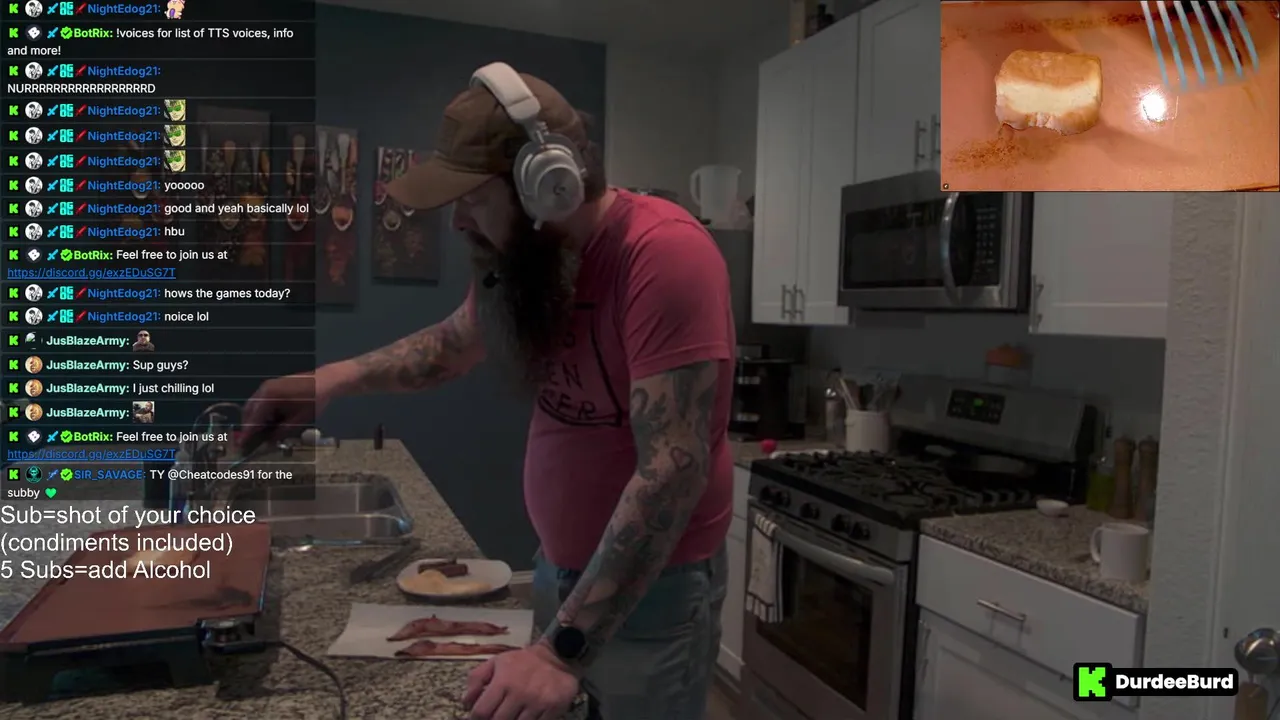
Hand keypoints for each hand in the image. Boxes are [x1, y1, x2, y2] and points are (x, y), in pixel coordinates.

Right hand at [240, 365, 339, 449]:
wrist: (326, 380)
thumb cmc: (314, 400)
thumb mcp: (298, 420)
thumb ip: (281, 431)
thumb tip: (268, 442)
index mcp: (268, 396)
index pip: (253, 418)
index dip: (247, 433)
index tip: (242, 445)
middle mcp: (264, 389)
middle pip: (249, 411)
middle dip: (250, 426)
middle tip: (251, 440)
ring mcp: (268, 386)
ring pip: (255, 406)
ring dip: (256, 419)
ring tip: (262, 432)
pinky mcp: (274, 386)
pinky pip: (262, 401)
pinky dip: (263, 412)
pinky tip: (271, 421)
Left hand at [463, 642, 578, 719]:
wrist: (556, 656)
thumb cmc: (522, 662)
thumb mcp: (496, 662)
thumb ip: (476, 679)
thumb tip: (466, 703)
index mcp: (503, 681)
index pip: (481, 712)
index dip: (476, 719)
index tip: (479, 717)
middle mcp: (520, 693)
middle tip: (497, 715)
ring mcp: (537, 702)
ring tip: (512, 714)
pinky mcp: (553, 708)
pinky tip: (526, 716)